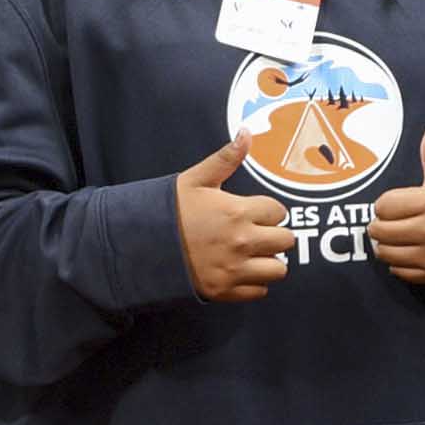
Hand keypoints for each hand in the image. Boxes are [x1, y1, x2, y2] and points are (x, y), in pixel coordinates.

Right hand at [175, 130, 292, 300]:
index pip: (279, 211)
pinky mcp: (224, 291)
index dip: (268, 210)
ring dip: (269, 261)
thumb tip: (247, 133)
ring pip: (278, 270)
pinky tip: (240, 270)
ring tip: (253, 253)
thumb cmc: (168, 210)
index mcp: (238, 212)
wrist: (139, 245)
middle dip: (274, 235)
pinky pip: (259, 292)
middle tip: (257, 232)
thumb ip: (226, 158)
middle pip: (286, 241)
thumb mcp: (196, 179)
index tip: (254, 212)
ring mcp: (234, 269)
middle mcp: (242, 243)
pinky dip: (254, 283)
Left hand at [373, 125, 424, 283]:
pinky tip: (408, 251)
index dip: (386, 203)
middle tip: (391, 220)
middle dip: (381, 224)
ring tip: (396, 236)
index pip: (383, 206)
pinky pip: (399, 272)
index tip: (396, 203)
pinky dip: (399, 263)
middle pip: (379, 231)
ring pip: (385, 253)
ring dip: (386, 244)